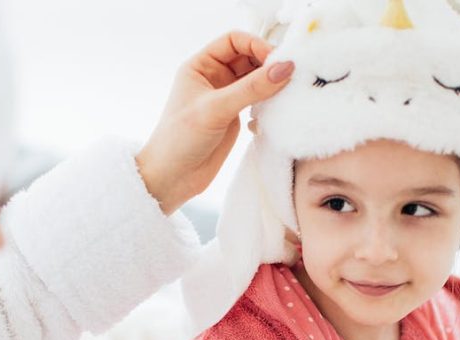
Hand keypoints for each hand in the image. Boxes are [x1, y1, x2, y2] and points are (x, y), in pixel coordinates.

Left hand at [136, 31, 294, 213]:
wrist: (172, 178)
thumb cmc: (179, 140)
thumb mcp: (216, 109)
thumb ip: (251, 88)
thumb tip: (284, 68)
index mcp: (200, 66)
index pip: (233, 40)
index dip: (255, 45)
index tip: (275, 60)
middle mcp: (213, 78)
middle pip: (248, 57)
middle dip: (267, 63)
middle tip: (287, 75)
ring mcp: (225, 98)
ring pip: (255, 80)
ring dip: (270, 83)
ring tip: (287, 90)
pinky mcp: (234, 118)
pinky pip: (257, 100)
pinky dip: (269, 101)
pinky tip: (277, 107)